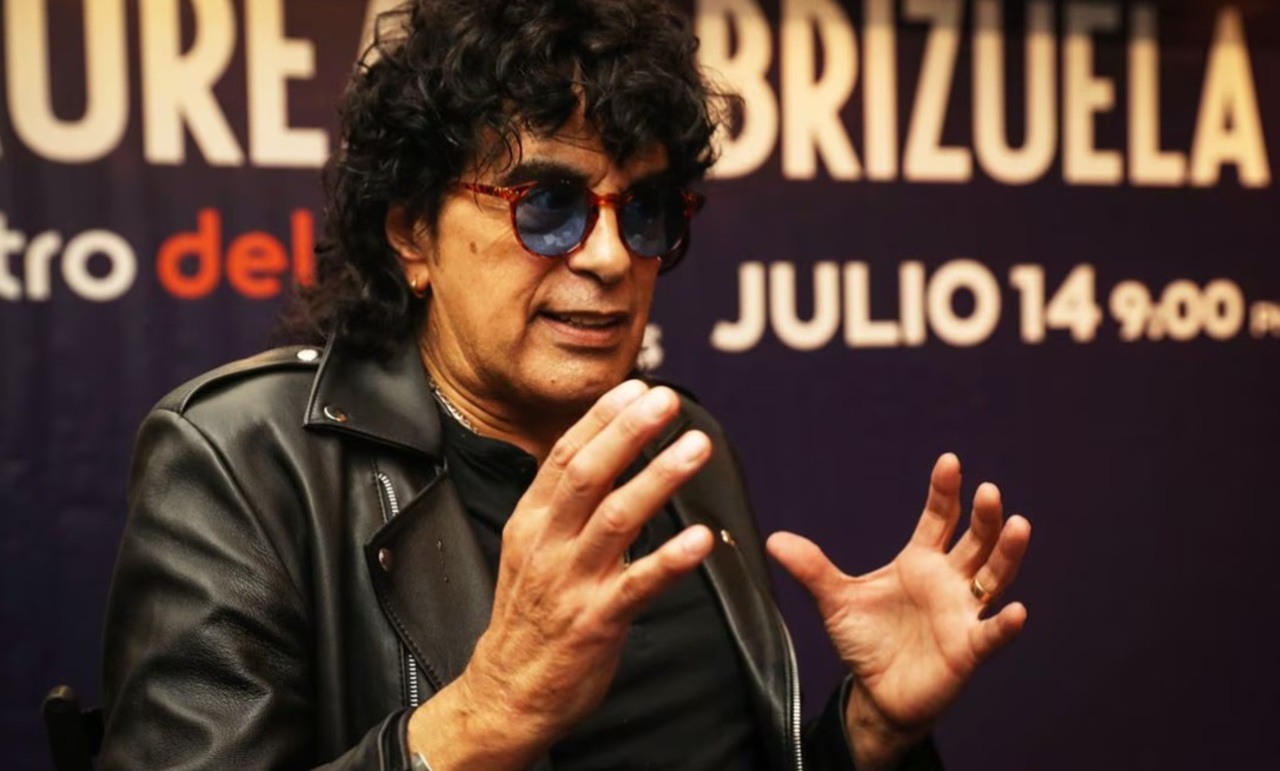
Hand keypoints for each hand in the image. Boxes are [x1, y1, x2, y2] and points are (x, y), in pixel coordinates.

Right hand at [408, 381, 714, 769]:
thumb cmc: (529, 618)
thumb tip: (599, 454)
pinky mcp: (597, 621)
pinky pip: (638, 584)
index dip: (603, 419)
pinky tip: (703, 538)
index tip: (637, 387)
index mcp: (532, 522)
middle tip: (667, 401)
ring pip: (617, 518)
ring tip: (696, 448)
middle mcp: (548, 544)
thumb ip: (561, 505)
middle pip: (589, 474)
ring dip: (660, 478)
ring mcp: (572, 582)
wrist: (507, 693)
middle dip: (630, 432)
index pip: (565, 456)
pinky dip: (671, 558)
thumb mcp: (529, 550)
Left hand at [768, 453, 1030, 770]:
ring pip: (993, 578)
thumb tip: (773, 540)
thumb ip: (812, 569)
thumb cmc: (866, 641)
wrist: (877, 694)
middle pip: (975, 541)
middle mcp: (949, 581)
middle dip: (984, 516)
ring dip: (1007, 553)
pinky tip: (1017, 611)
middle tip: (989, 490)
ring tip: (1018, 525)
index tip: (949, 461)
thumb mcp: (835, 601)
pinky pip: (991, 634)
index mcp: (920, 561)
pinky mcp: (968, 649)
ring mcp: (963, 613)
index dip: (945, 491)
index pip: (939, 518)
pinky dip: (1005, 624)